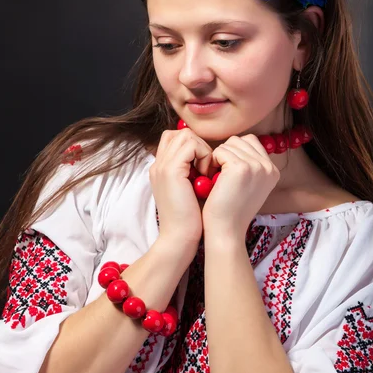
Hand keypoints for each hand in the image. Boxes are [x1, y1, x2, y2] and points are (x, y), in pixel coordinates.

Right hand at [149, 128, 213, 248]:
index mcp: (161, 169)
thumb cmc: (191, 219)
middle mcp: (158, 164)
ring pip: (186, 135)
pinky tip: (207, 175)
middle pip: (179, 134)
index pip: (174, 139)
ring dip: (203, 150)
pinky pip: (191, 145)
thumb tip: (214, 158)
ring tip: (208, 172)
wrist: (180, 238)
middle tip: (209, 168)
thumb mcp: (191, 190)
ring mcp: (162, 165)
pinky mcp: (171, 170)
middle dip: (199, 145)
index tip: (205, 166)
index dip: (193, 146)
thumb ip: (194, 173)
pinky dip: (204, 155)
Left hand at [202, 134, 279, 241]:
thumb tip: (236, 143)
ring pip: (229, 144)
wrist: (226, 231)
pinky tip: (213, 180)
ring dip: (217, 158)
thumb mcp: (247, 185)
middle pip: (239, 140)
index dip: (233, 153)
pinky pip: (220, 151)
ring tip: (216, 179)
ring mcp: (257, 166)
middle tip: (219, 176)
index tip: (226, 173)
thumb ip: (248, 164)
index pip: (250, 141)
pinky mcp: (242, 168)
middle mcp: (268, 167)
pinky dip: (212, 163)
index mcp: (272, 170)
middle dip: (225, 154)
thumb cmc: (230, 210)